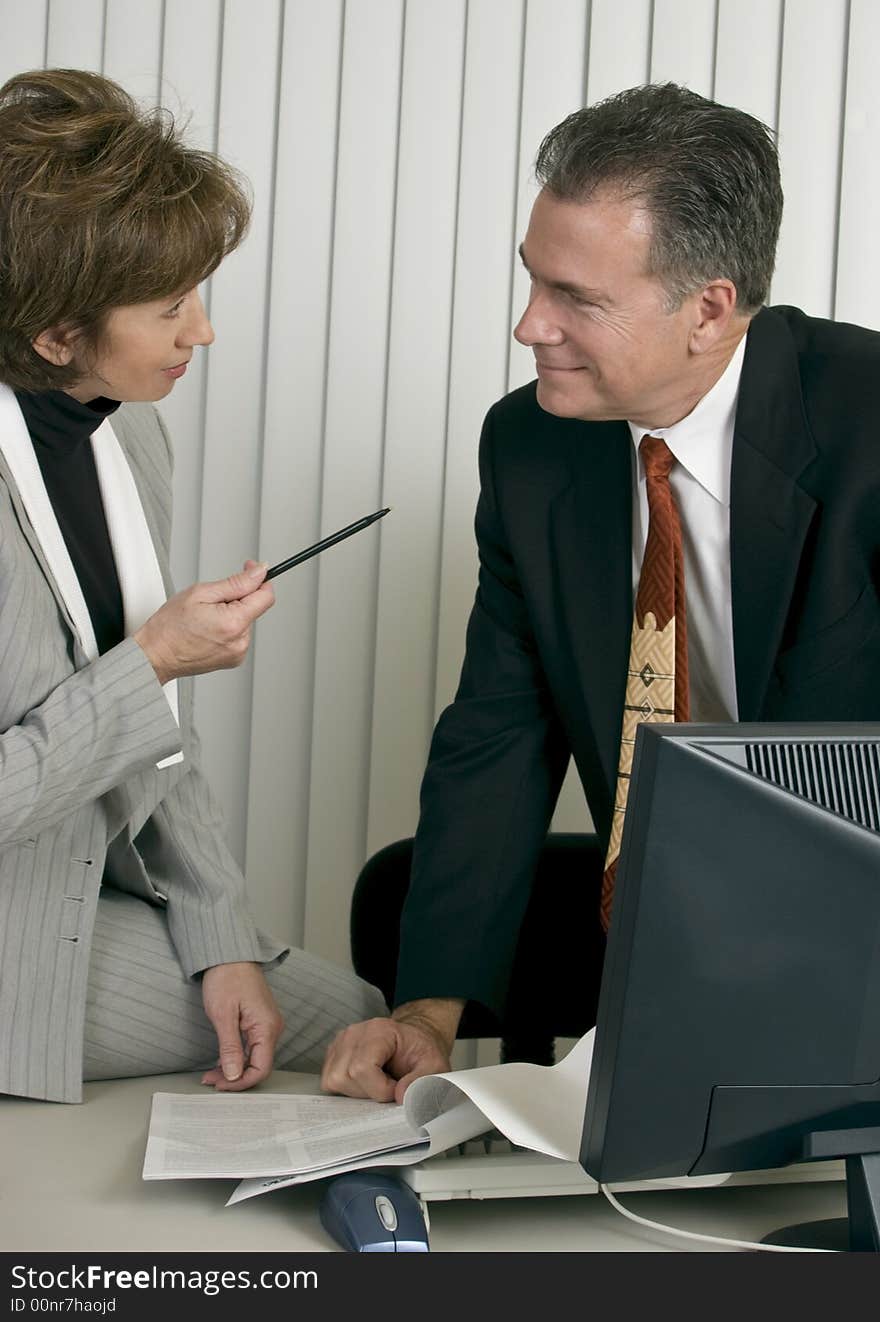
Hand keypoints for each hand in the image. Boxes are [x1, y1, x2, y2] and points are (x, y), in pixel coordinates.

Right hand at [134, 560, 274, 684]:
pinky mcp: (233, 659)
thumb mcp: (201, 593)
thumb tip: (259, 573)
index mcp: (234, 623)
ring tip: (205, 618)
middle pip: (254, 608)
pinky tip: (208, 630)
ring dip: (231, 614)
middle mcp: (240, 641)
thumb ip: (236, 582)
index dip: (259, 579)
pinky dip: (227, 628)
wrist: (156, 654)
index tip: (250, 571)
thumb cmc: (170, 627)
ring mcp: (237, 653)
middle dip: (237, 598)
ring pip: (245, 621)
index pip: (266, 596)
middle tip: (211, 601)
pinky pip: (237, 635)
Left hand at [200, 962, 283, 1091]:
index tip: (220, 1084)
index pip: (261, 1069)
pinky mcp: (259, 1022)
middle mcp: (272, 1028)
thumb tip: (234, 1075)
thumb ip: (230, 1047)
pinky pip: (251, 1047)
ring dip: (234, 1069)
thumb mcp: (223, 1015)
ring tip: (211, 1073)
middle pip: (258, 1065)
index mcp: (267, 1027)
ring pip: (254, 1058)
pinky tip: (221, 1061)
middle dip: (234, 1077)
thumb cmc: (227, 978)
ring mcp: (266, 1025)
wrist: (229, 954)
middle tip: (210, 1079)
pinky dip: (236, 1057)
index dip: (240, 1083)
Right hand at [321, 999, 462, 1102]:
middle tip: (388, 1086)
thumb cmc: (420, 1052)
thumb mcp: (433, 1065)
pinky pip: (329, 1081)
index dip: (380, 1089)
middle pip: (345, 1077)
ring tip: (377, 1084)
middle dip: (368, 1093)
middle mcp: (354, 1033)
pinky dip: (347, 1089)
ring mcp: (340, 1043)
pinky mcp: (333, 1054)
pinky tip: (366, 1083)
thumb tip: (400, 1096)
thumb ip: (421, 1080)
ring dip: (356, 1092)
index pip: (362, 1069)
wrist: (413, 1041)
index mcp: (378, 1031)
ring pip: (333, 1081)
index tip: (396, 1090)